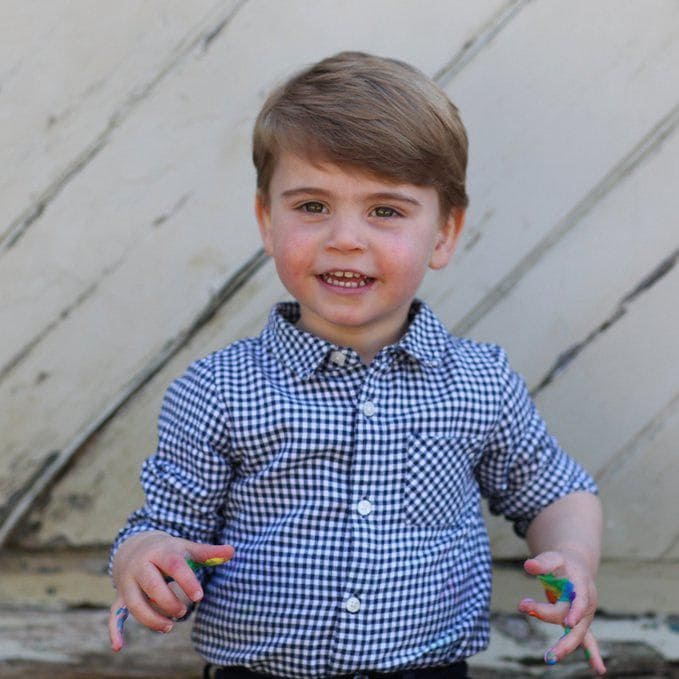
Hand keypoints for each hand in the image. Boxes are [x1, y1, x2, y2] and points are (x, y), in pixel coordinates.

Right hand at [108, 531, 233, 651]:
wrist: (135, 546)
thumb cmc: (168, 550)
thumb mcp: (186, 548)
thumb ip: (208, 553)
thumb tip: (233, 552)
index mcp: (160, 552)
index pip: (173, 565)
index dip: (187, 581)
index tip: (199, 596)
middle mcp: (140, 566)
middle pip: (153, 586)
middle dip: (169, 602)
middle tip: (184, 611)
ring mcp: (128, 582)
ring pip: (136, 604)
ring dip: (152, 619)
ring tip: (170, 626)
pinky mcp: (121, 596)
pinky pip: (115, 614)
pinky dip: (115, 630)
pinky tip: (118, 646)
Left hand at [518, 550, 605, 674]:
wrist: (575, 565)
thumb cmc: (562, 563)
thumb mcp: (552, 558)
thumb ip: (542, 563)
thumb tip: (528, 566)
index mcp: (582, 586)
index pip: (580, 600)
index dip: (576, 611)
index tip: (568, 622)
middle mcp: (586, 604)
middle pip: (575, 620)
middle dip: (557, 625)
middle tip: (532, 619)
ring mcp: (584, 615)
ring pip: (579, 634)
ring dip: (566, 646)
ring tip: (550, 657)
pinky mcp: (580, 623)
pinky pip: (588, 640)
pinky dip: (593, 654)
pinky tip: (599, 670)